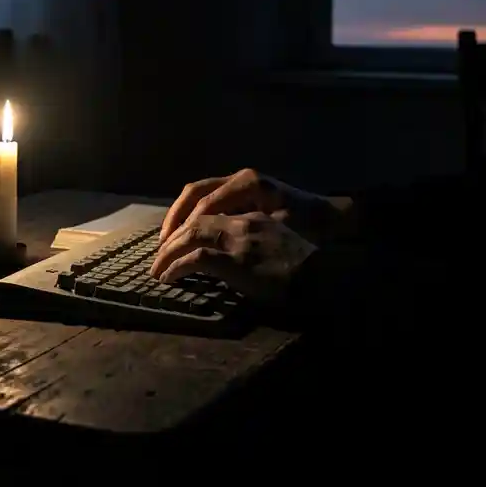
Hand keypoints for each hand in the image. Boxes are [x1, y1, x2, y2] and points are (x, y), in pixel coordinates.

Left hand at [149, 211, 316, 304]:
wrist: (329, 276)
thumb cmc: (311, 269)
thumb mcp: (280, 249)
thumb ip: (257, 248)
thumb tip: (237, 265)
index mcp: (255, 216)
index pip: (211, 209)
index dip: (187, 224)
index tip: (173, 242)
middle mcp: (245, 220)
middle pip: (196, 218)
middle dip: (171, 236)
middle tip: (157, 256)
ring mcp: (241, 238)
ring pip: (191, 234)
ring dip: (168, 252)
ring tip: (156, 269)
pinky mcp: (238, 258)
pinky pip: (197, 257)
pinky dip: (177, 266)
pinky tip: (168, 277)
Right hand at [160, 168, 348, 244]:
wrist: (333, 218)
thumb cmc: (309, 227)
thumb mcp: (277, 233)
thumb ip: (242, 237)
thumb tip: (204, 247)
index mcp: (247, 184)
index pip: (204, 205)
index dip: (184, 229)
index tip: (170, 251)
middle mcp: (239, 178)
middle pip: (194, 193)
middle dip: (174, 220)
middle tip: (161, 247)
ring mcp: (240, 183)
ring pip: (198, 194)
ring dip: (180, 216)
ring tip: (167, 241)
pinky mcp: (242, 193)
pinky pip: (208, 199)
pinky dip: (193, 215)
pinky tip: (186, 234)